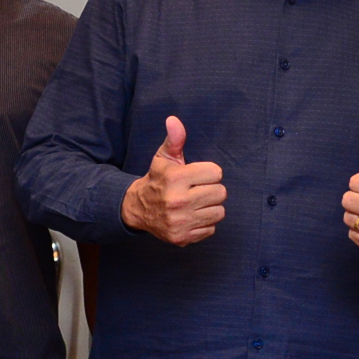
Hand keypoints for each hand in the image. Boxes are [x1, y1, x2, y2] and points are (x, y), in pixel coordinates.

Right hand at [122, 115, 225, 245]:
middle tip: (198, 189)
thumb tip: (174, 120)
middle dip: (212, 189)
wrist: (138, 209)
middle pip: (220, 193)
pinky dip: (204, 223)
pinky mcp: (182, 237)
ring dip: (210, 207)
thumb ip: (174, 139)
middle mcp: (177, 201)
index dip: (209, 173)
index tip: (198, 175)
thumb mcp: (164, 157)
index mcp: (175, 178)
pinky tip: (192, 216)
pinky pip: (211, 229)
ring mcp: (180, 222)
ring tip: (196, 203)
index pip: (216, 173)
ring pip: (219, 212)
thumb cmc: (157, 180)